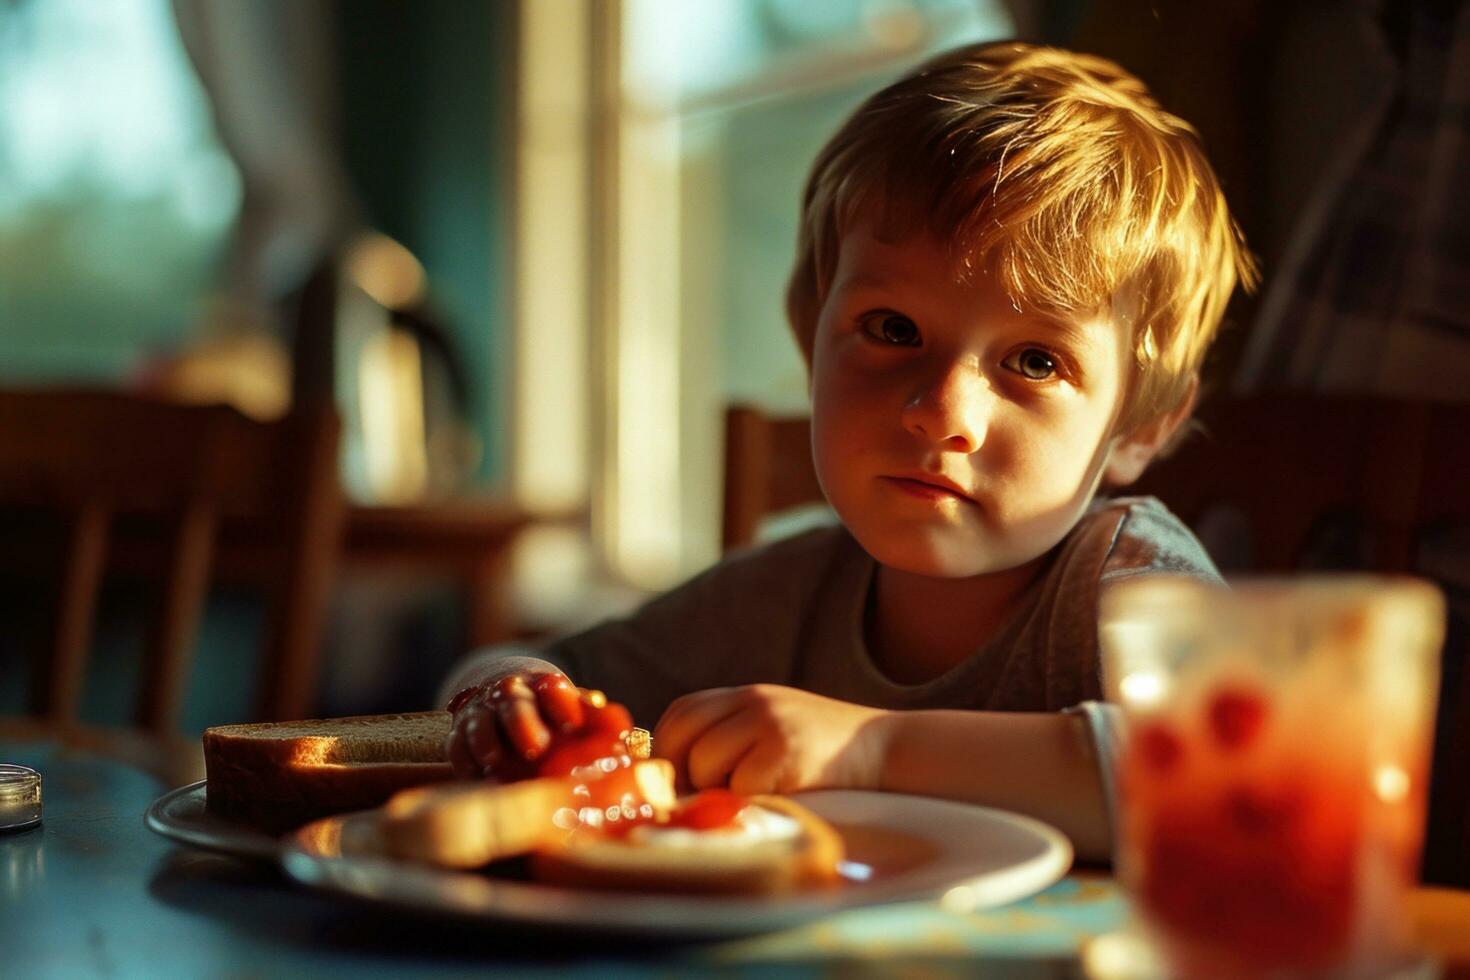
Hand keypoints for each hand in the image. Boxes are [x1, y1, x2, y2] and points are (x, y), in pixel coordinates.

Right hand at [445, 669, 585, 778]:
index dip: (562, 706)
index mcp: (542, 686)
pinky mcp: (460, 733)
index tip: (572, 725)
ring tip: (497, 762)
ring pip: (479, 724)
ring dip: (487, 743)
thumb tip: (616, 745)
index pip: (552, 691)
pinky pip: (456, 746)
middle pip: (513, 704)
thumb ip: (590, 723)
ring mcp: (482, 712)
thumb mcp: (570, 710)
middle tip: (535, 747)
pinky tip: (476, 776)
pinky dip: (464, 761)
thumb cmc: (549, 713)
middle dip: (522, 724)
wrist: (504, 694)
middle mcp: (509, 694)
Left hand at [652, 684, 890, 794]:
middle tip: (703, 798)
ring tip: (753, 794)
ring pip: (704, 762)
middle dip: (682, 773)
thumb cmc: (824, 755)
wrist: (885, 749)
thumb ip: (730, 739)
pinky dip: (751, 801)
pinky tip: (779, 796)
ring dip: (718, 791)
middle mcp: (753, 700)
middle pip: (682, 735)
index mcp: (745, 695)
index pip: (680, 714)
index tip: (680, 781)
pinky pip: (740, 786)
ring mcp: (769, 721)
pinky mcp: (786, 750)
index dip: (669, 750)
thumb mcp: (773, 729)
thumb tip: (671, 781)